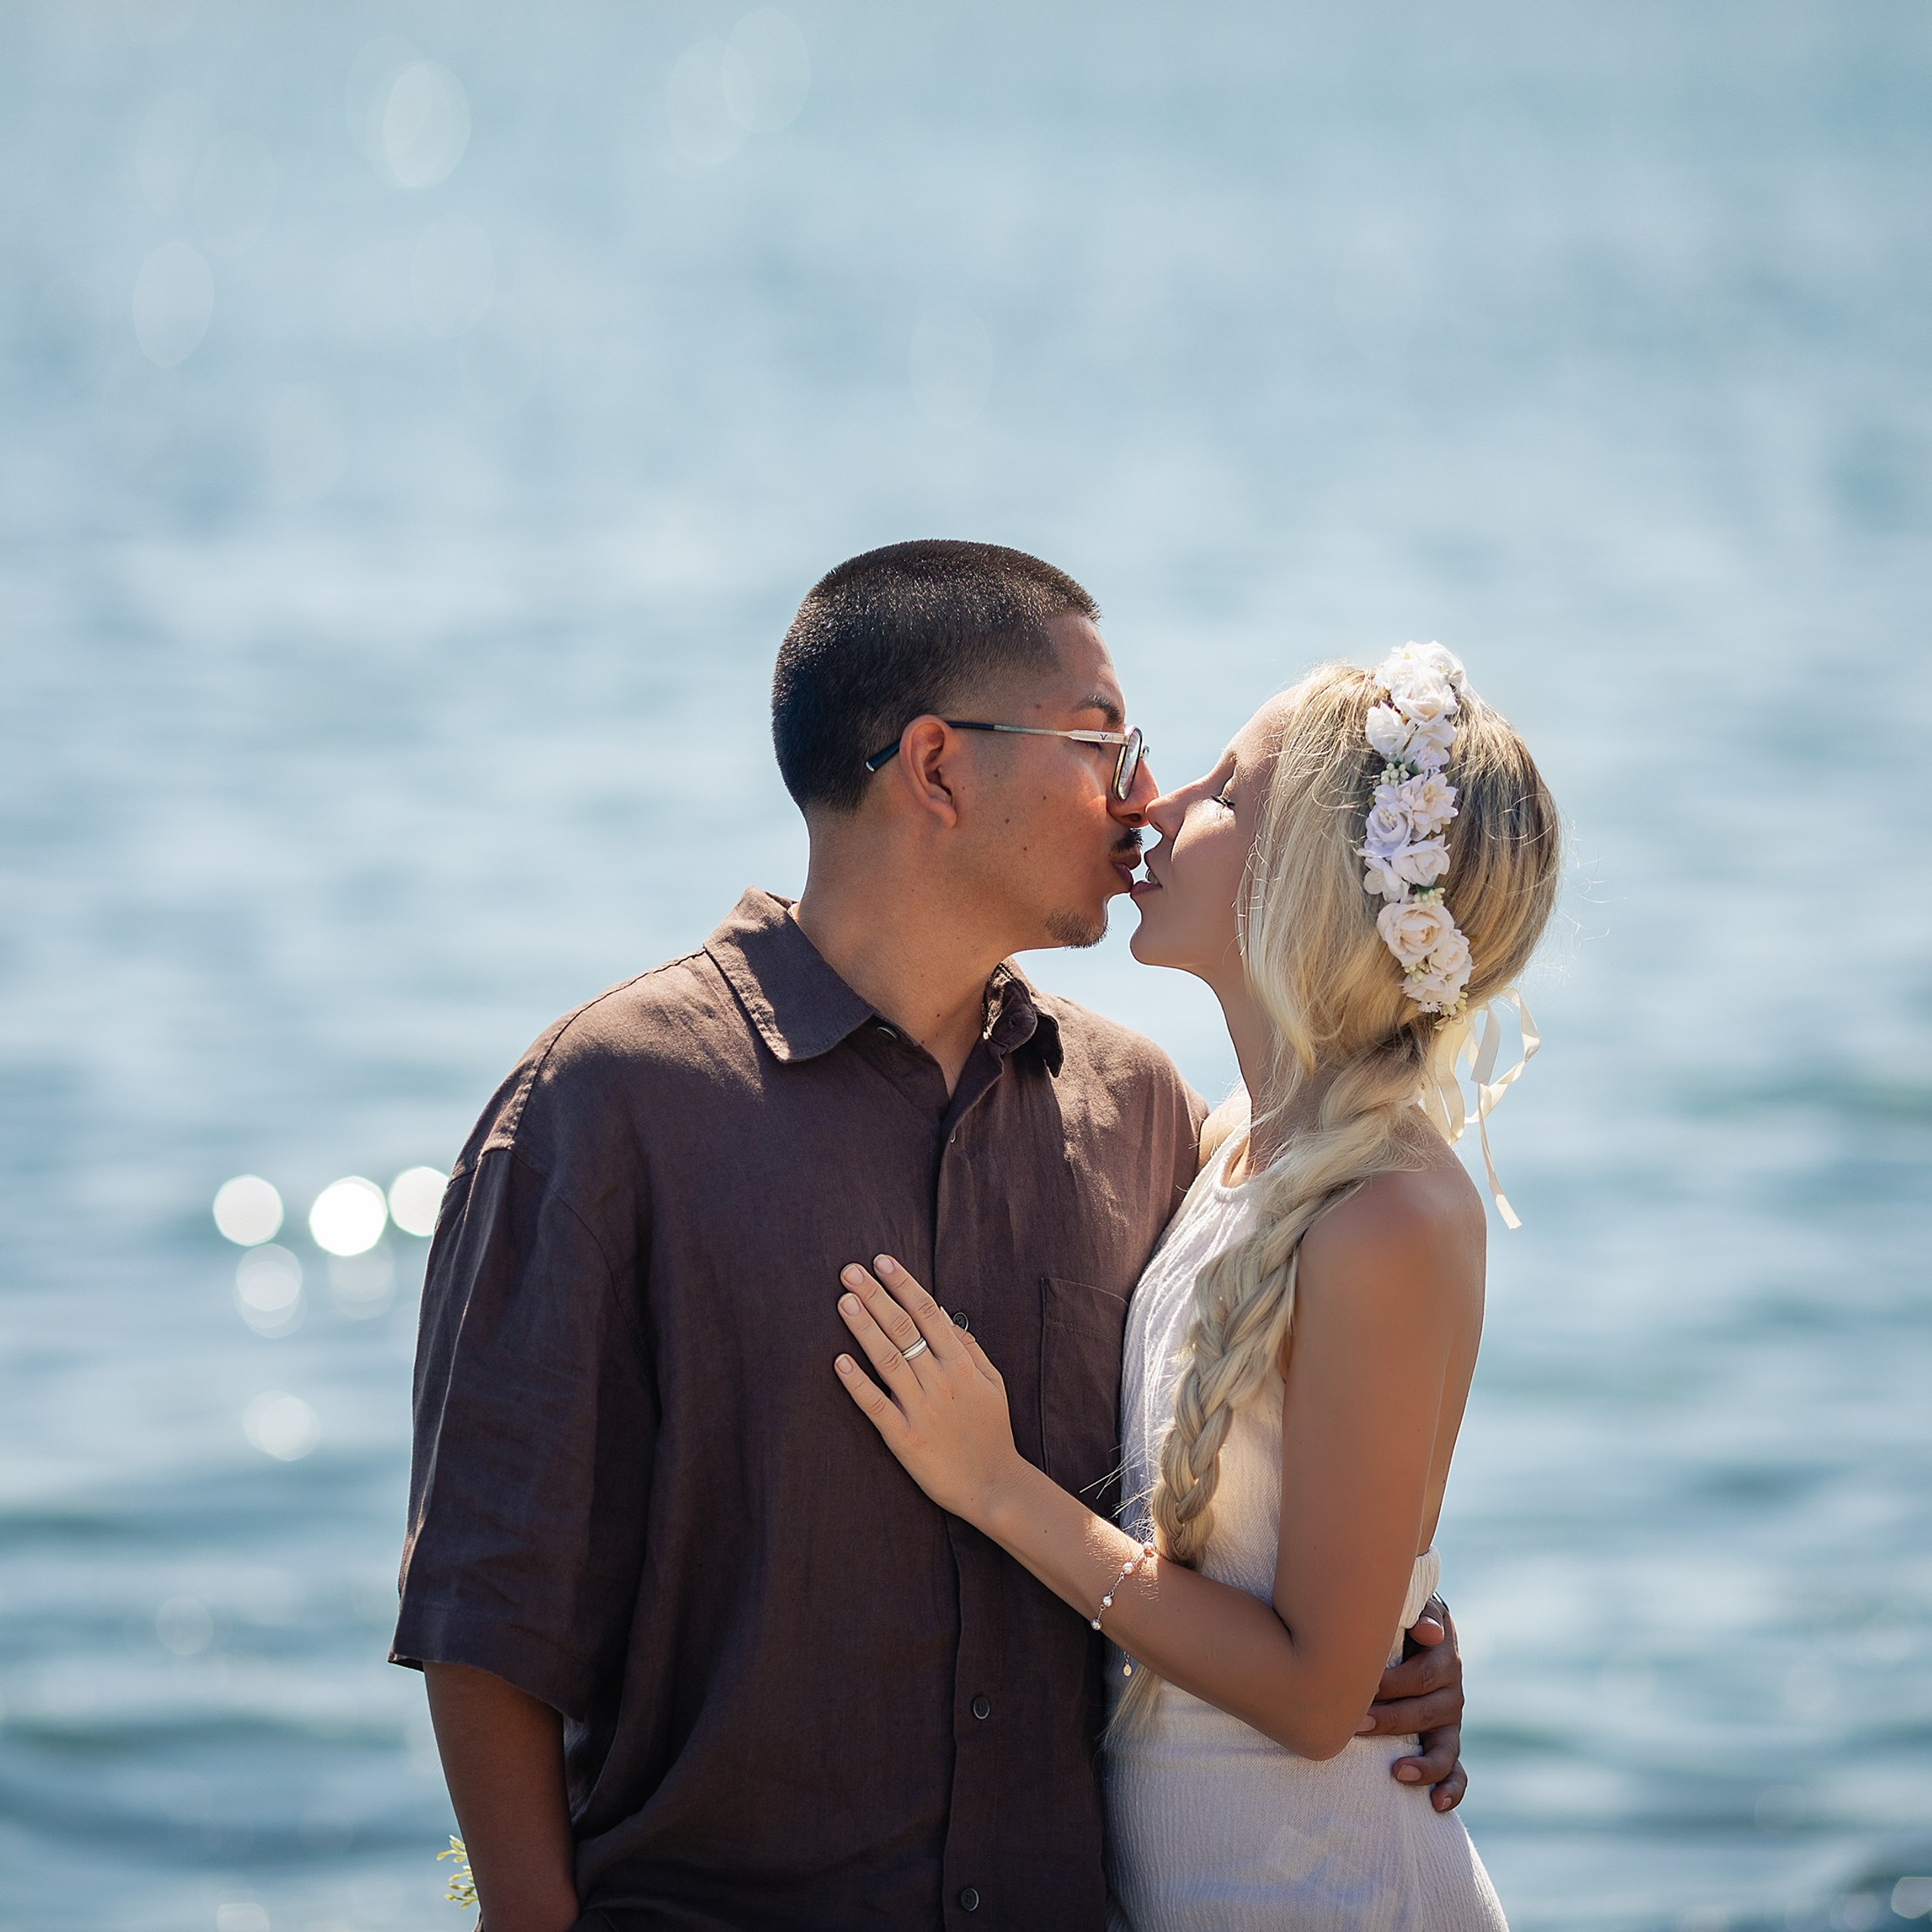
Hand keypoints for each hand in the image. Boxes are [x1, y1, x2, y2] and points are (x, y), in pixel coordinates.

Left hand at [834, 1256, 1023, 1524]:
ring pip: (889, 1359)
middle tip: (850, 1271)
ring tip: (844, 1302)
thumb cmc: (992, 1432)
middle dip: (876, 1296)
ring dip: (865, 1328)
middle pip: (904, 1329)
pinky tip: (839, 1361)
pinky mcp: (905, 1438)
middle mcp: (941, 1381)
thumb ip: (971, 1348)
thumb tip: (946, 1316)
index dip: (903, 1285)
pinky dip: (857, 1382)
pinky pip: (876, 1405)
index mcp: (962, 1364)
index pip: (929, 1313)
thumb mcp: (993, 1383)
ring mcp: (922, 1409)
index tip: (881, 1261)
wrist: (994, 1486)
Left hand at [1356, 1597, 1466, 1810]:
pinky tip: (1436, 1805)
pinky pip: (1458, 1771)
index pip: (1425, 1673)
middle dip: (1390, 1720)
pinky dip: (1451, 1789)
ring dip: (1423, 1763)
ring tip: (1397, 1771)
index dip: (1394, 1684)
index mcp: (1442, 1655)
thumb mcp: (1408, 1607)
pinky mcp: (1446, 1742)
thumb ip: (1418, 1613)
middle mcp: (1451, 1689)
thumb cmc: (1396, 1617)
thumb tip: (1429, 1631)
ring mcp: (1450, 1719)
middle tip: (1354, 1725)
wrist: (1409, 1628)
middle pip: (1426, 1711)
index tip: (1364, 1690)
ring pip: (1445, 1747)